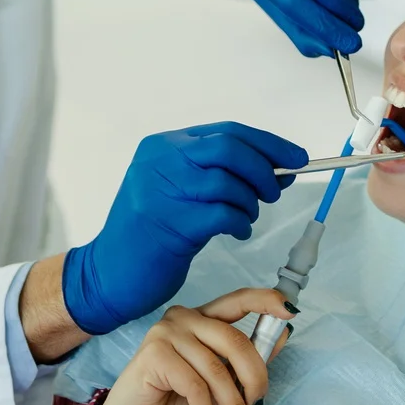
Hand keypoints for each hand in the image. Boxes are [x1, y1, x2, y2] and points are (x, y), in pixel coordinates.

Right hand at [55, 289, 294, 404]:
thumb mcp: (220, 386)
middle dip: (255, 379)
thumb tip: (282, 335)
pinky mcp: (153, 355)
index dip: (266, 301)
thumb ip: (245, 362)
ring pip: (217, 368)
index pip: (238, 300)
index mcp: (201, 319)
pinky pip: (196, 385)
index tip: (290, 310)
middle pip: (235, 340)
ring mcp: (165, 333)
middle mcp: (182, 318)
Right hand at [63, 123, 306, 335]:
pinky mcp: (173, 225)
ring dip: (251, 202)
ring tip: (246, 217)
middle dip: (265, 169)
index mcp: (162, 147)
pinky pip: (225, 214)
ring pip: (231, 183)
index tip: (295, 157)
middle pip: (231, 149)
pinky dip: (240, 222)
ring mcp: (164, 192)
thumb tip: (277, 169)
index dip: (267, 144)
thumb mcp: (175, 191)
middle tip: (276, 190)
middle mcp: (160, 162)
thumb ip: (217, 174)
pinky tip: (237, 231)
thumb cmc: (147, 233)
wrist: (109, 273)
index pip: (226, 132)